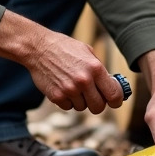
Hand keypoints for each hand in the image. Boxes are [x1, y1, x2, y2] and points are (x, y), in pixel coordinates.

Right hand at [0, 11, 122, 113]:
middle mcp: (84, 81)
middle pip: (98, 107)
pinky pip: (68, 107)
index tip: (114, 102)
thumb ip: (99, 69)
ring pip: (82, 108)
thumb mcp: (87, 51)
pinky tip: (63, 88)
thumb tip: (110, 84)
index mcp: (95, 68)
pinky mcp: (56, 96)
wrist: (38, 47)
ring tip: (73, 87)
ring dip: (80, 101)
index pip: (114, 94)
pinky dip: (67, 101)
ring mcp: (69, 90)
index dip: (116, 101)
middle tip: (93, 97)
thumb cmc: (64, 47)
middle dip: (97, 104)